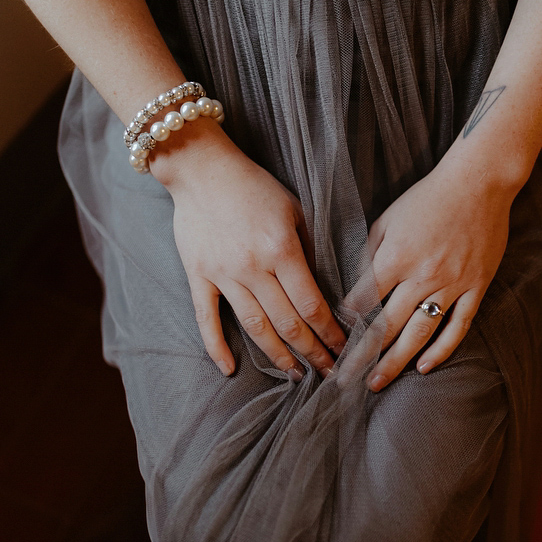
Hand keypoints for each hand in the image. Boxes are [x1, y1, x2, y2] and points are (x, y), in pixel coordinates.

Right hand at [151, 121, 346, 379]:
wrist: (201, 167)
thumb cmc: (254, 185)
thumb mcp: (295, 209)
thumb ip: (309, 248)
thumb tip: (326, 287)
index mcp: (282, 249)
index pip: (312, 304)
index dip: (330, 333)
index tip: (344, 350)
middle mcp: (253, 267)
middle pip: (288, 323)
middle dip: (312, 352)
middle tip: (329, 373)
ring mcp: (223, 274)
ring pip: (255, 327)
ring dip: (278, 356)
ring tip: (296, 374)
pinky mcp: (198, 275)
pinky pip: (206, 318)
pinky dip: (217, 346)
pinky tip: (228, 368)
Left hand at [354, 155, 523, 391]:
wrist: (479, 182)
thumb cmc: (427, 197)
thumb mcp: (386, 219)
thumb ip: (368, 253)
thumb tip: (352, 286)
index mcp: (396, 257)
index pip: (363, 301)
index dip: (345, 323)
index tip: (331, 341)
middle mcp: (422, 276)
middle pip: (387, 326)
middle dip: (362, 355)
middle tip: (344, 380)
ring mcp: (452, 285)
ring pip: (420, 333)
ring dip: (396, 362)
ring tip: (377, 382)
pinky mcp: (475, 287)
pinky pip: (458, 326)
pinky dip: (441, 350)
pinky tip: (425, 367)